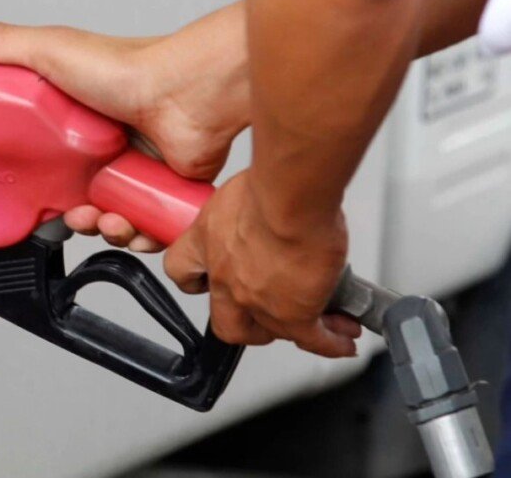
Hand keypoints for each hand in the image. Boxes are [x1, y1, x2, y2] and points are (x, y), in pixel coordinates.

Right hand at [0, 2, 249, 250]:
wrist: (188, 93)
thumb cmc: (131, 69)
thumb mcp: (52, 51)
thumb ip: (1, 46)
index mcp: (77, 122)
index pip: (47, 163)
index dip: (37, 188)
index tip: (30, 199)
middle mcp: (108, 147)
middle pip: (79, 200)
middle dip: (73, 219)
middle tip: (72, 217)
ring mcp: (138, 169)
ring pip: (112, 220)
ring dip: (105, 231)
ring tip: (106, 222)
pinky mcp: (164, 190)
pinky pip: (147, 228)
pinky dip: (138, 235)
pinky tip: (132, 225)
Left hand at [163, 171, 361, 356]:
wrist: (292, 196)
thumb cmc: (270, 183)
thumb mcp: (243, 189)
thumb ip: (247, 206)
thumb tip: (265, 200)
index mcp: (207, 241)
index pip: (183, 271)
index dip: (197, 279)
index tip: (208, 280)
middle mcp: (225, 276)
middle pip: (225, 320)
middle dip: (245, 323)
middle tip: (266, 315)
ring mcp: (255, 301)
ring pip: (270, 333)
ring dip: (294, 331)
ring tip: (319, 323)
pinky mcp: (292, 315)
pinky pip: (311, 338)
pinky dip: (328, 342)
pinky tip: (342, 339)